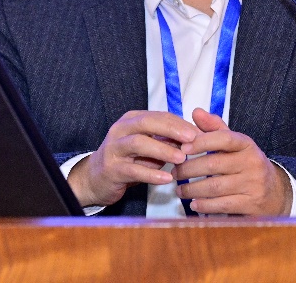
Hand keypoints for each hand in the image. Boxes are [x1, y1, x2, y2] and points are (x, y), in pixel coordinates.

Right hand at [68, 110, 197, 207]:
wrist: (96, 178)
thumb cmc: (127, 159)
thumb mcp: (147, 145)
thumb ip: (166, 140)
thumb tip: (194, 137)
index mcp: (131, 120)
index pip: (158, 116)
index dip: (180, 123)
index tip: (199, 132)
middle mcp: (120, 130)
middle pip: (147, 123)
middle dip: (171, 129)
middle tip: (192, 138)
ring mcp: (114, 149)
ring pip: (138, 144)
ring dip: (162, 150)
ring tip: (182, 158)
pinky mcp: (112, 169)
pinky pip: (133, 170)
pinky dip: (152, 174)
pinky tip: (167, 178)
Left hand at [172, 108, 292, 215]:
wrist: (275, 192)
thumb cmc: (246, 164)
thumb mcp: (235, 144)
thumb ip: (214, 128)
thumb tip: (196, 112)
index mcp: (246, 144)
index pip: (224, 138)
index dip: (202, 142)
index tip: (182, 147)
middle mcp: (252, 163)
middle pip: (214, 164)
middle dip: (188, 169)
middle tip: (175, 172)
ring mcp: (253, 185)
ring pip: (215, 187)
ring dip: (192, 189)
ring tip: (179, 190)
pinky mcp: (251, 204)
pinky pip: (222, 205)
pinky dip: (204, 205)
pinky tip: (193, 204)